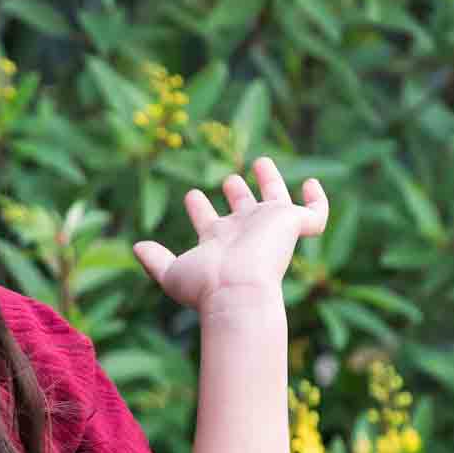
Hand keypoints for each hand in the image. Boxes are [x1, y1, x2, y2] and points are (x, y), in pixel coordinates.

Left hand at [131, 156, 327, 314]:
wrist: (236, 291)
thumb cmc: (205, 286)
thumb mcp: (171, 273)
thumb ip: (155, 260)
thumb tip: (136, 247)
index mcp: (219, 242)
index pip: (209, 222)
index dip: (200, 208)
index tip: (192, 195)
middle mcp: (244, 233)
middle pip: (242, 209)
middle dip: (236, 193)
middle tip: (229, 178)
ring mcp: (270, 228)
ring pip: (276, 202)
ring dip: (270, 182)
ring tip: (261, 161)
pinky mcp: (293, 225)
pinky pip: (315, 214)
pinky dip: (317, 200)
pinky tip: (312, 185)